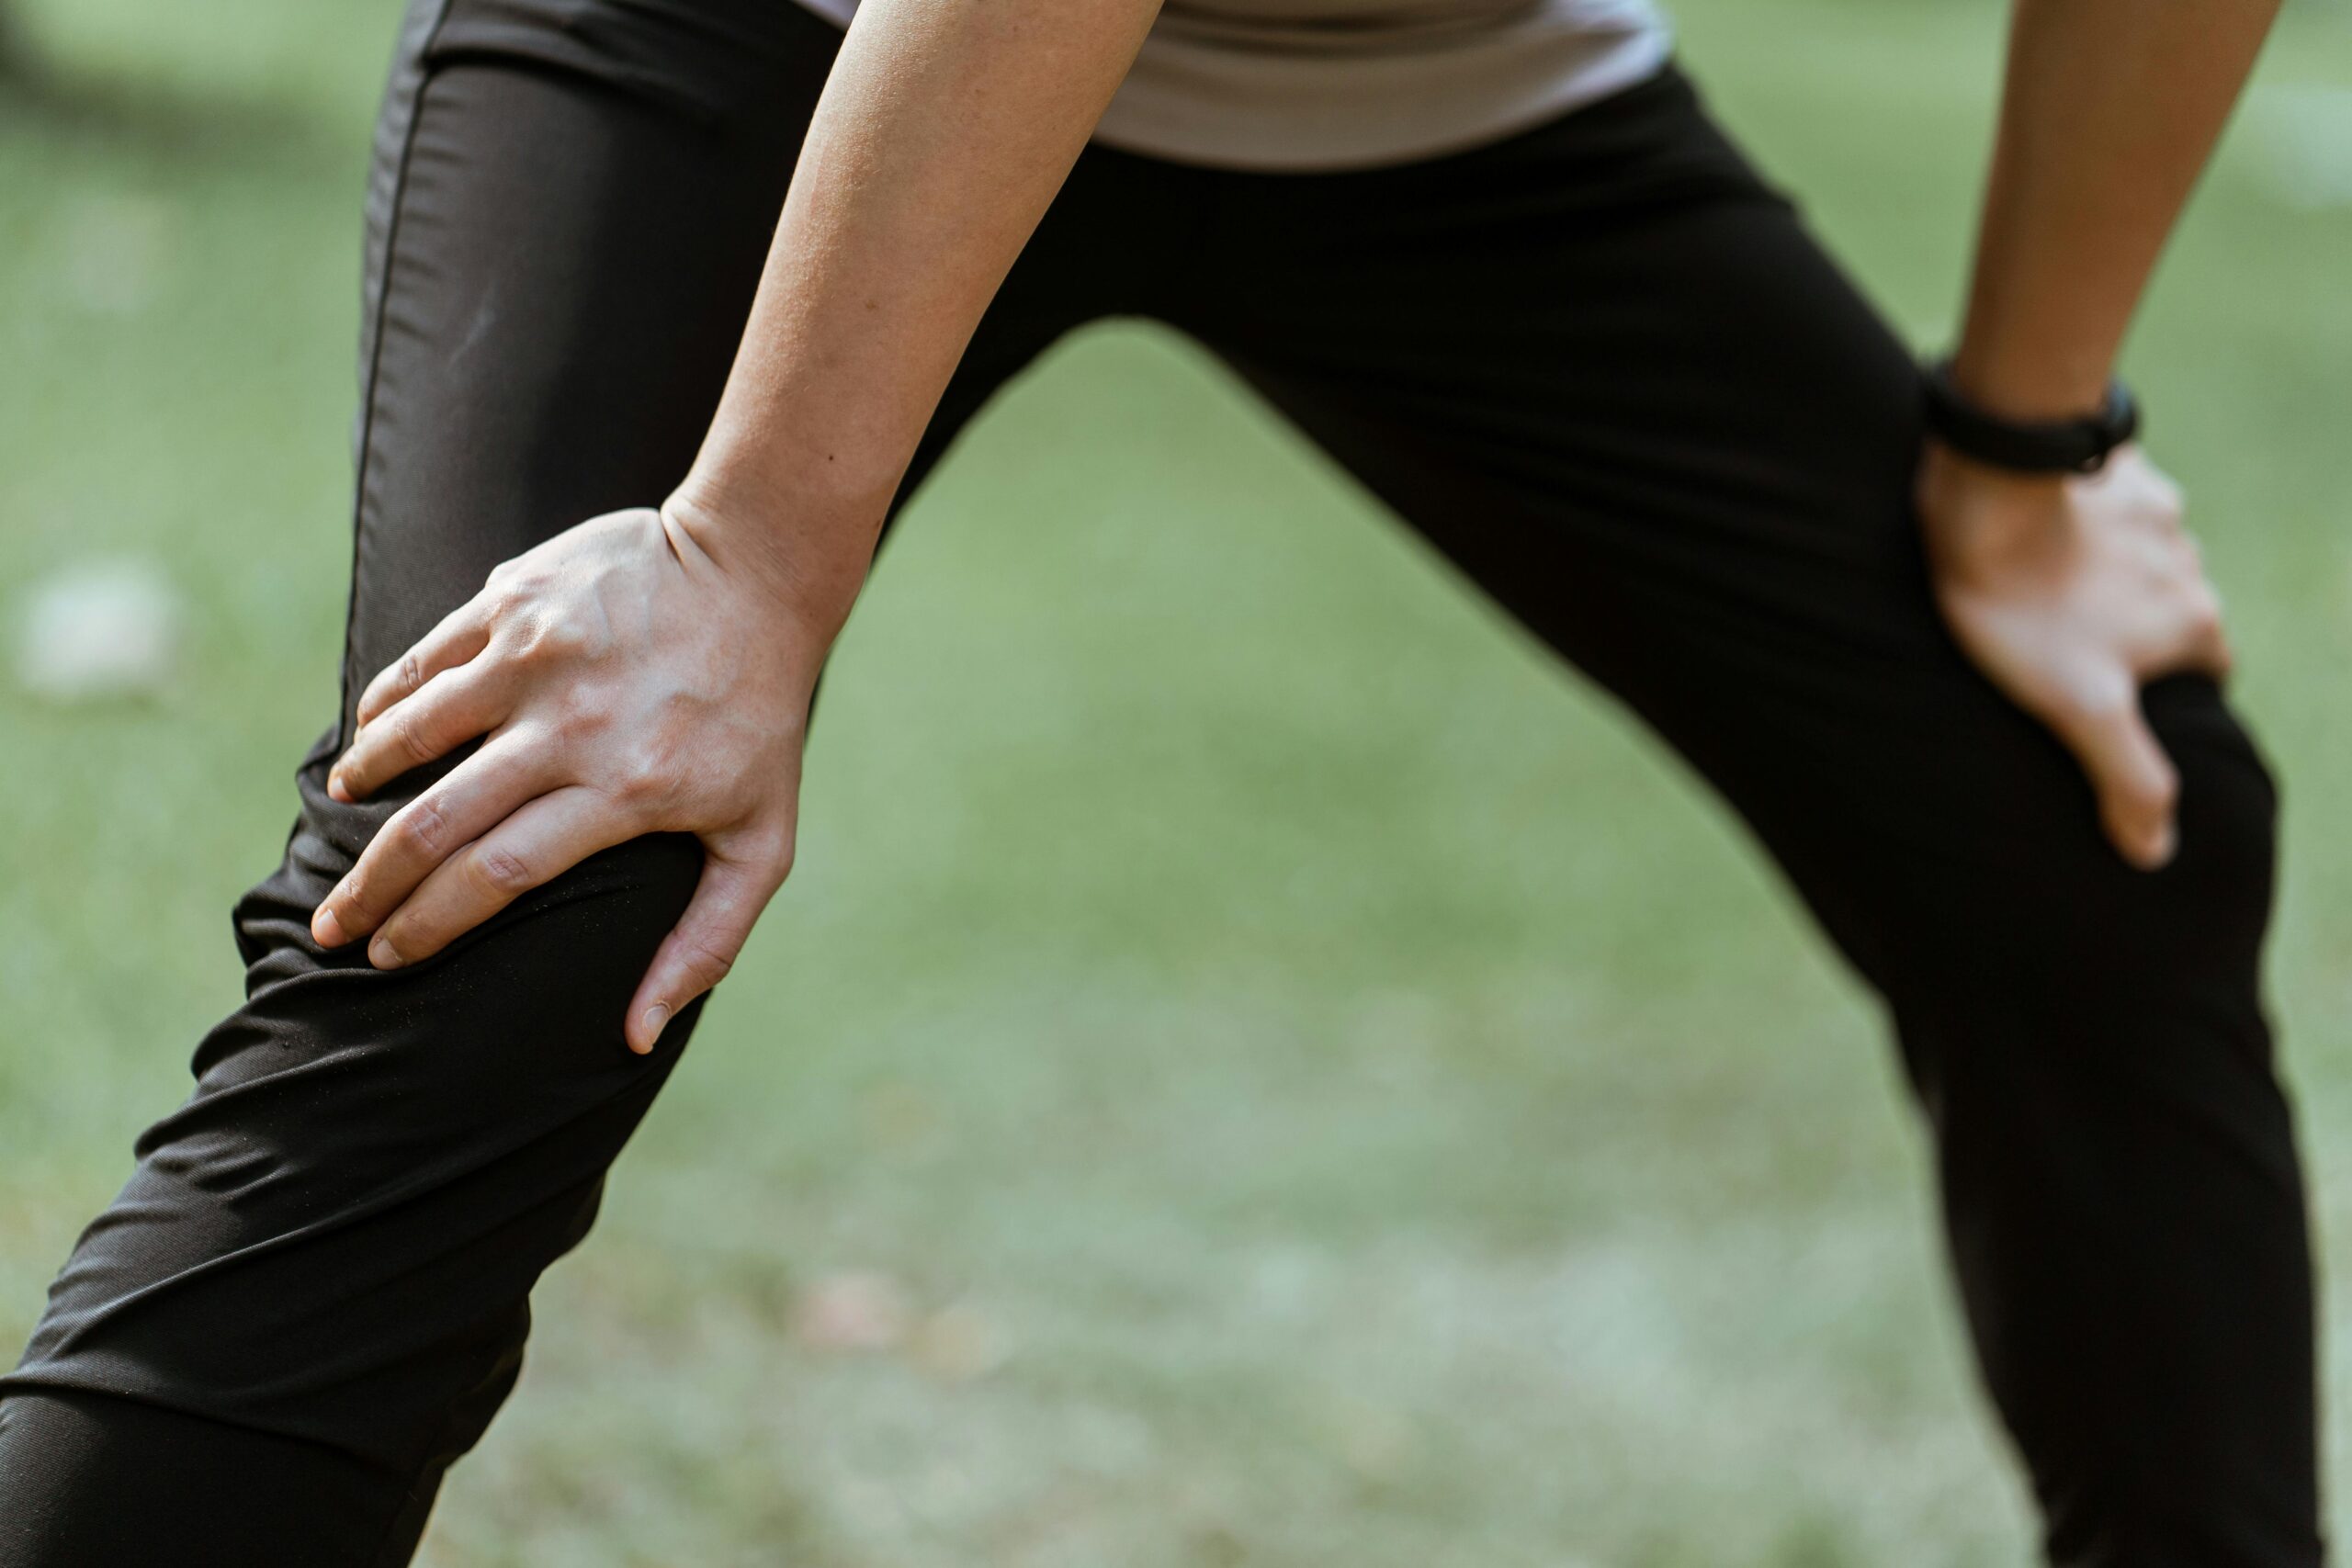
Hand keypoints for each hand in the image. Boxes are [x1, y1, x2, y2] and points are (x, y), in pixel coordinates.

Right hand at [310, 502, 824, 1051]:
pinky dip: (383, 707)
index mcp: (627, 789)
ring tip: (342, 820)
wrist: (754, 573)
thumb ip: (708, 940)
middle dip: (370, 887)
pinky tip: (371, 735)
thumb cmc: (759, 720)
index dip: (429, 925)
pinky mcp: (513, 599)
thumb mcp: (761, 839)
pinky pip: (421, 663)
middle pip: (436, 822)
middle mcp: (572, 724)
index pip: (496, 874)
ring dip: (362, 785)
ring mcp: (535, 655)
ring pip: (409, 734)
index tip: (388, 958)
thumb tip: (637, 1035)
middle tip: (334, 924)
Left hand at [1919, 441, 2230, 869]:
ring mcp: (2151, 509)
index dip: (2168, 698)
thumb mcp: (2081, 708)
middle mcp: (2189, 562)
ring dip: (2106, 577)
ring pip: (2139, 559)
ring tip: (2046, 597)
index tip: (2121, 708)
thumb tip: (2156, 854)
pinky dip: (2080, 522)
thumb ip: (2128, 778)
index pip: (2205, 673)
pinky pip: (2104, 504)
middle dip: (2136, 635)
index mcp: (2196, 621)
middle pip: (2171, 614)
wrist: (1990, 487)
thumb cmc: (2028, 605)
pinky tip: (2036, 533)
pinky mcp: (2108, 470)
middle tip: (2071, 652)